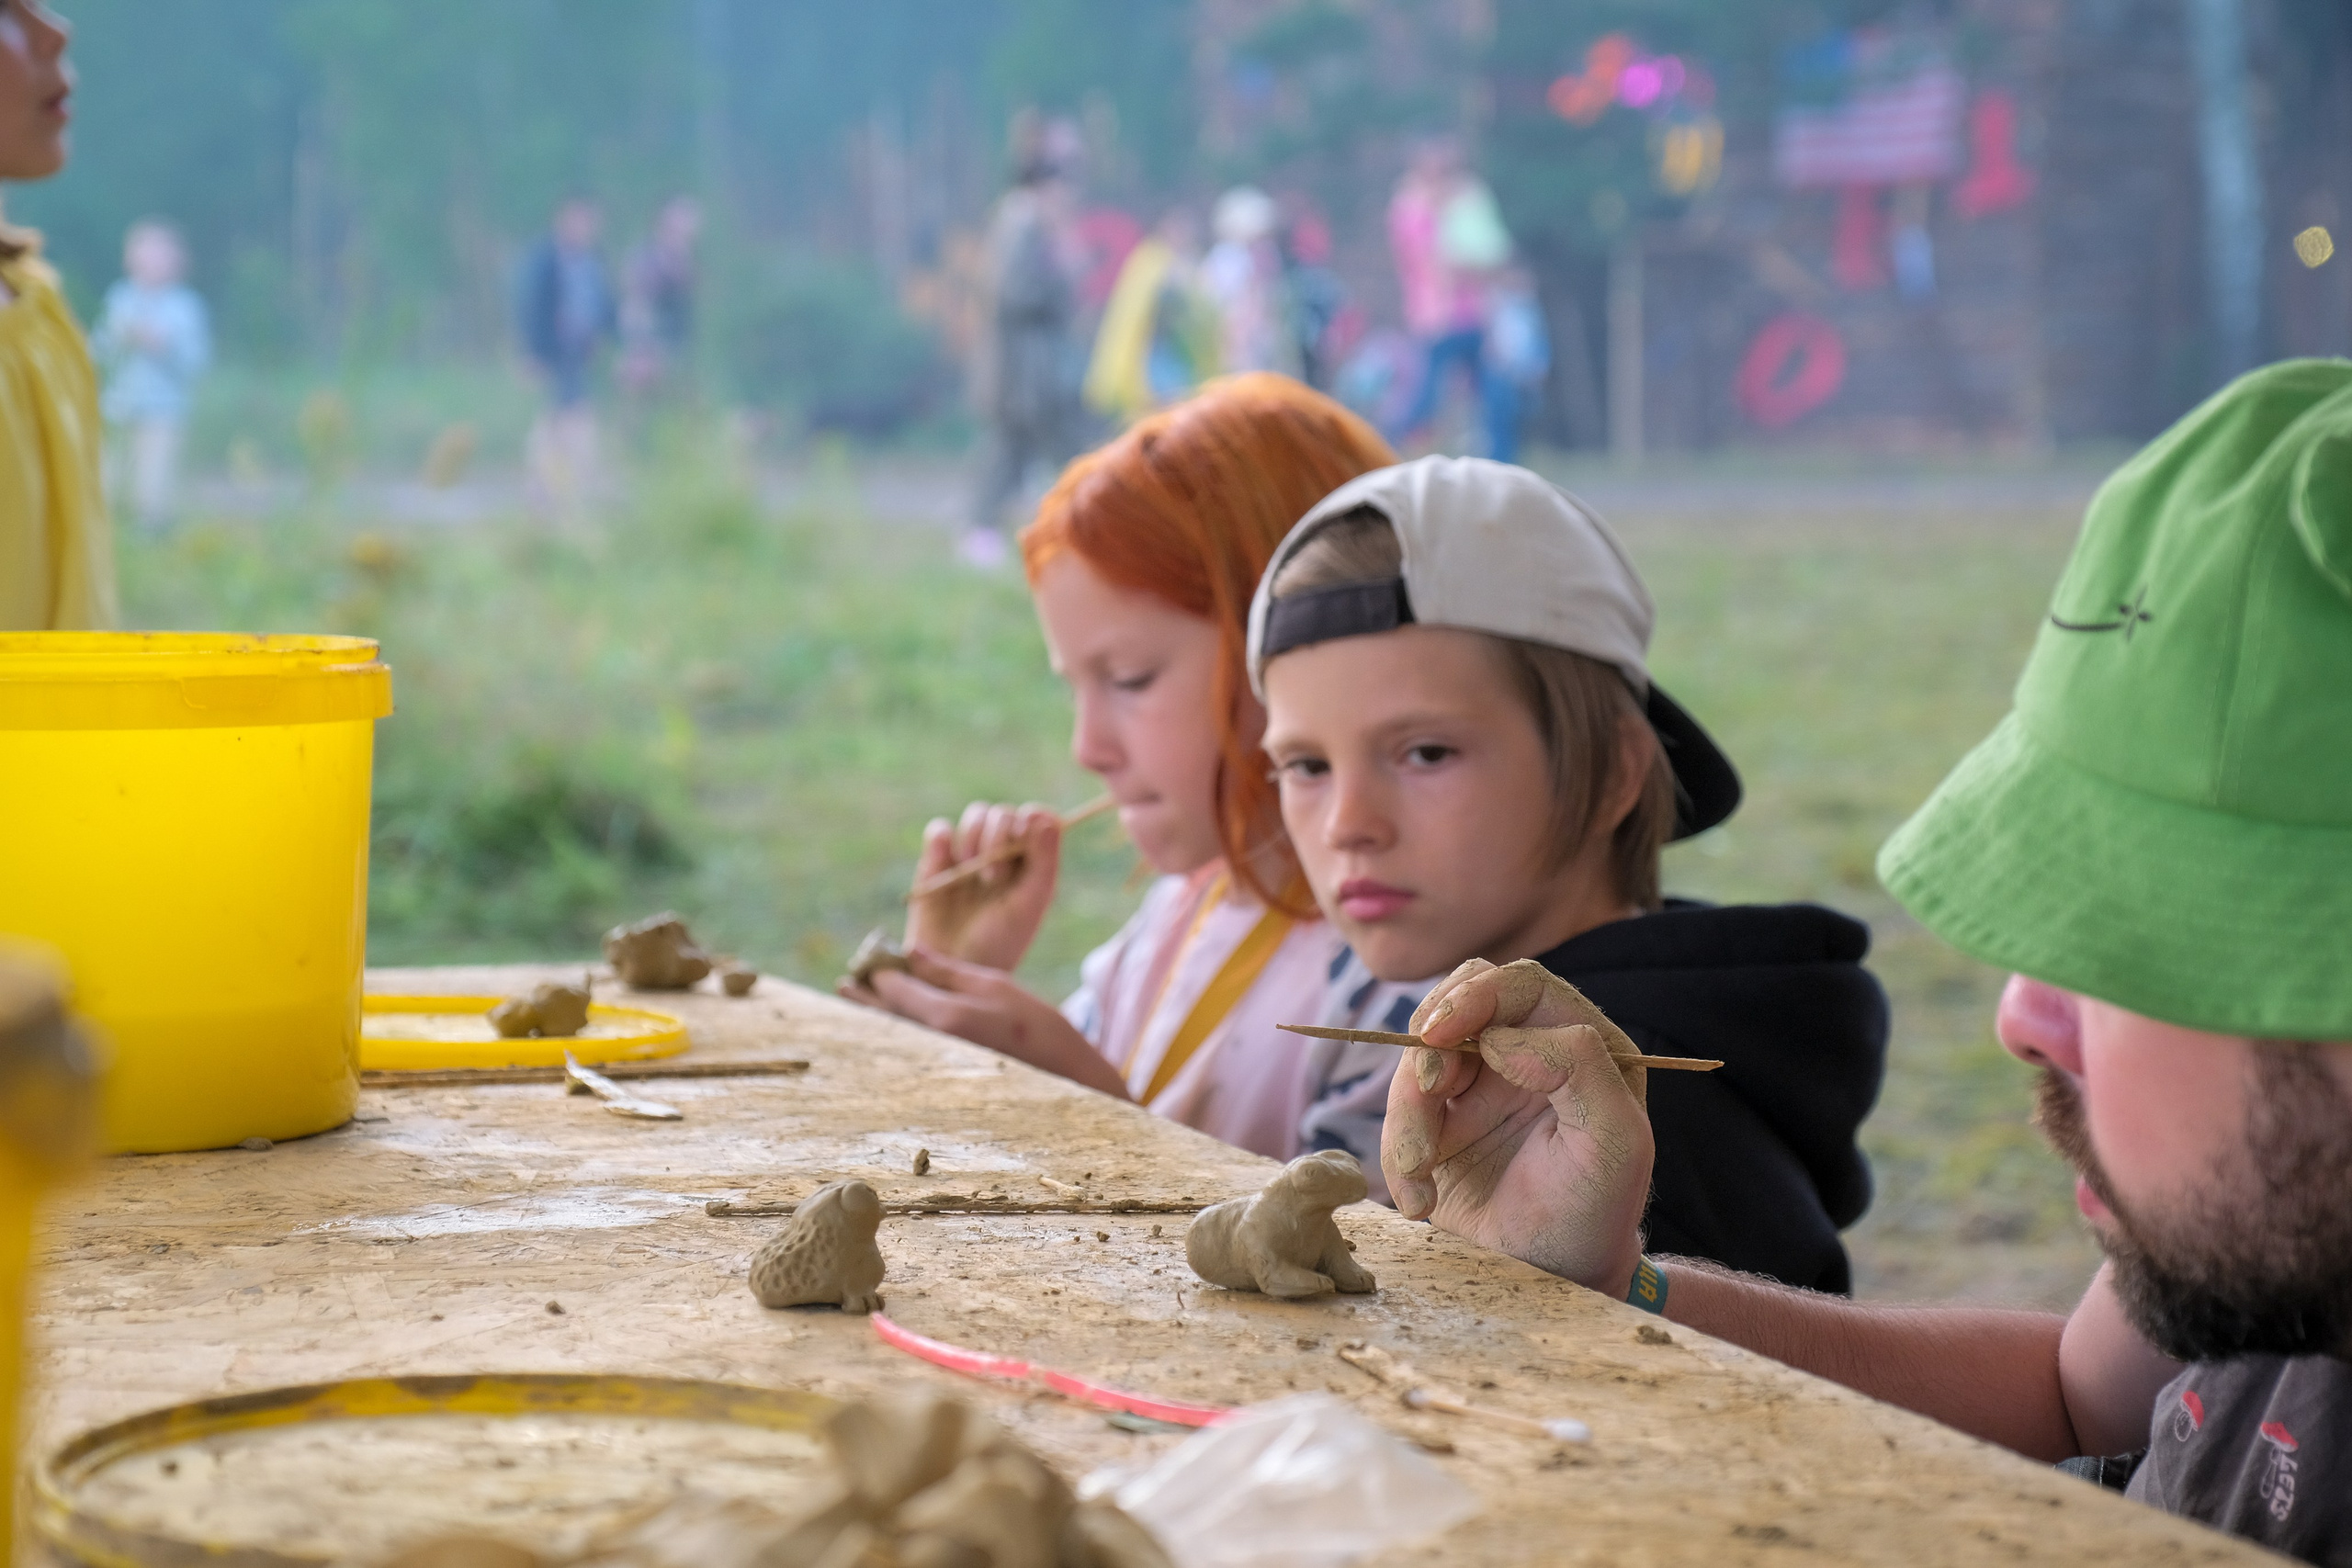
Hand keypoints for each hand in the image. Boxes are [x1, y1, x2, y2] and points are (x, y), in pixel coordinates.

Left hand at [839, 946, 1129, 1100]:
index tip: (871, 959)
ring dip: (874, 1019)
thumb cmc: (1039, 1028)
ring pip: (892, 1038)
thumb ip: (948, 971)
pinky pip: (909, 1054)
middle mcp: (933, 1047)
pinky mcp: (942, 1083)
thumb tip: (910, 953)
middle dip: (865, 999)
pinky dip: (896, 1036)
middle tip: (845, 985)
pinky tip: (890, 1029)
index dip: (880, 972)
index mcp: (947, 1018)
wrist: (1067, 1083)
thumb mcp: (996, 986)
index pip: (896, 990)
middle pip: (884, 1018)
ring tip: (855, 1004)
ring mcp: (935, 1069)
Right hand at [901, 802, 1060, 970]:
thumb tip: (1044, 819)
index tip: (1024, 837)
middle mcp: (1002, 853)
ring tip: (970, 872)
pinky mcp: (936, 861)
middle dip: (999, 836)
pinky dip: (942, 838)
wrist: (954, 968)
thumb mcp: (1028, 906)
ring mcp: (969, 855)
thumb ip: (1043, 862)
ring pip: (976, 814)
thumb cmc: (1000, 943)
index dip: (1032, 819)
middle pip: (1004, 814)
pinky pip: (940, 830)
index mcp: (1031, 862)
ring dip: (974, 836)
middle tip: (993, 877)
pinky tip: (946, 864)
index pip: (1037, 818)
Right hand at [1382, 958, 1652, 1295]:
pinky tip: (1420, 1200)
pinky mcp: (1442, 1122)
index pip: (1520, 985)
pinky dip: (1396, 1153)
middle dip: (1429, 1047)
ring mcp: (1480, 1086)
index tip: (1439, 1035)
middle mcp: (1528, 1053)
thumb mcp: (1615, 1143)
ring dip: (1407, 1113)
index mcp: (1582, 1045)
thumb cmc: (1596, 1215)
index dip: (1474, 996)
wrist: (1552, 1281)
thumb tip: (1502, 1037)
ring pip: (1418, 1059)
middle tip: (1429, 1095)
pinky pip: (1399, 1111)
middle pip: (1455, 1004)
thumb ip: (1580, 1069)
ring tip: (1419, 1174)